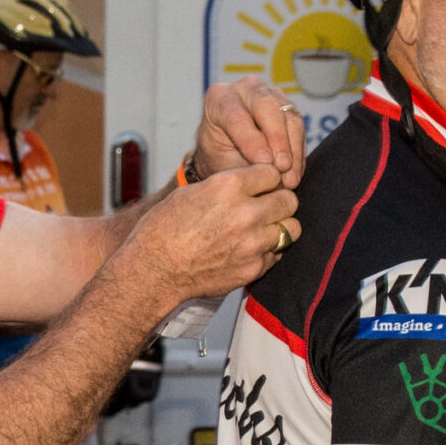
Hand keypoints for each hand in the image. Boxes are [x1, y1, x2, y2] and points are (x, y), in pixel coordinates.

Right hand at [114, 164, 298, 305]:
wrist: (154, 272)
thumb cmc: (162, 231)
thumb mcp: (190, 193)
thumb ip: (225, 186)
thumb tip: (248, 183)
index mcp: (227, 187)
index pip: (272, 172)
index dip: (267, 179)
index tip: (262, 186)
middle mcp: (245, 213)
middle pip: (289, 200)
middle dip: (280, 201)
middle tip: (268, 207)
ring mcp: (252, 243)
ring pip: (291, 229)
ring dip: (280, 227)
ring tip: (263, 229)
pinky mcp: (253, 268)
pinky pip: (276, 255)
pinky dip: (267, 252)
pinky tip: (248, 250)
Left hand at [190, 76, 306, 190]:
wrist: (228, 154)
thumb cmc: (219, 157)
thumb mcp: (221, 164)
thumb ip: (241, 166)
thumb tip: (267, 172)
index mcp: (219, 98)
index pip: (237, 116)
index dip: (252, 140)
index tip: (263, 163)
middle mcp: (246, 89)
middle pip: (266, 106)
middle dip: (277, 140)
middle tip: (281, 168)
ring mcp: (271, 94)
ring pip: (289, 116)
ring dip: (292, 150)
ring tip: (289, 180)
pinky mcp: (289, 106)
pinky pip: (299, 127)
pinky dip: (298, 153)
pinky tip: (294, 174)